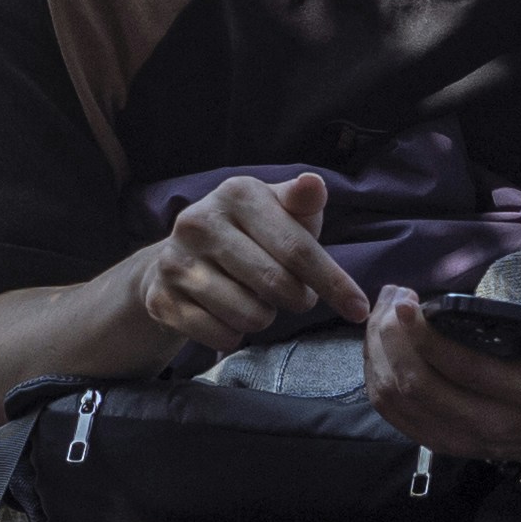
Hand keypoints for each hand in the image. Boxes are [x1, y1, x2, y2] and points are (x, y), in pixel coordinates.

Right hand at [122, 171, 364, 359]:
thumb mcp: (279, 211)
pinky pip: (222, 336)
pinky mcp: (161, 299)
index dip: (334, 282)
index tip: (359, 310)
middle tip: (294, 295)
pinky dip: (235, 334)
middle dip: (298, 300)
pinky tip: (227, 313)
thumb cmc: (249, 233)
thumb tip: (313, 184)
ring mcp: (175, 261)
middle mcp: (199, 222)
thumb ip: (302, 202)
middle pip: (277, 285)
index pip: (298, 247)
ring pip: (250, 316)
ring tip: (254, 298)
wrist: (178, 258)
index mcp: (237, 193)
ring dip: (265, 317)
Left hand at [365, 289, 520, 469]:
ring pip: (399, 401)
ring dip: (380, 356)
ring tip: (382, 317)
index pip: (464, 368)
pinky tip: (378, 350)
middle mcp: (490, 424)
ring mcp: (462, 439)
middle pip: (419, 385)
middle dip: (393, 338)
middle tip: (392, 300)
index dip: (427, 336)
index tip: (408, 302)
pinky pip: (395, 417)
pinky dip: (377, 380)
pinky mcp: (443, 444)